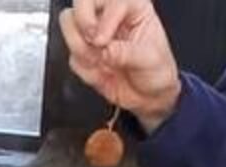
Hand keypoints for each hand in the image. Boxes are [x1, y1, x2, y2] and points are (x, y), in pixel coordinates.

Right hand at [58, 0, 181, 131]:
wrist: (148, 97)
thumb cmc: (156, 72)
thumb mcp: (150, 60)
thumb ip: (126, 53)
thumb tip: (105, 50)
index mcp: (133, 8)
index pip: (111, 1)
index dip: (104, 21)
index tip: (104, 41)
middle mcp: (110, 16)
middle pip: (82, 1)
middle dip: (83, 23)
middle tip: (93, 42)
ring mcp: (94, 33)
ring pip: (69, 23)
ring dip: (80, 46)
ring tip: (100, 61)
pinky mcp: (83, 52)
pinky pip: (71, 56)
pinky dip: (84, 68)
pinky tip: (101, 72)